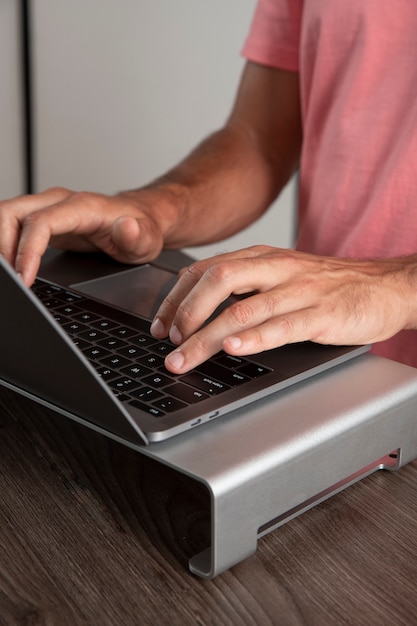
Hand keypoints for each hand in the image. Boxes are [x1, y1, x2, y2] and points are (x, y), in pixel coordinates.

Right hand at [0, 187, 165, 285]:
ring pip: (6, 217)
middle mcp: (60, 202)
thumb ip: (136, 236)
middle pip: (10, 213)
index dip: (27, 251)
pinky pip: (13, 226)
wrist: (142, 220)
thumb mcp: (147, 238)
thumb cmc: (142, 229)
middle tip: (14, 281)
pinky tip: (14, 267)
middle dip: (4, 247)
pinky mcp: (44, 220)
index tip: (25, 279)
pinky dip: (7, 246)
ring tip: (12, 276)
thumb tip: (126, 227)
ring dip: (2, 246)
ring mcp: (49, 209)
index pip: (40, 222)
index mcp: (82, 207)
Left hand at [150, 245, 416, 372]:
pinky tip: (234, 349)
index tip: (159, 324)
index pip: (206, 270)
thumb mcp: (283, 275)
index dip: (177, 297)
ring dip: (207, 336)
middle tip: (167, 341)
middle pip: (218, 280)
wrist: (386, 285)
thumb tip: (202, 309)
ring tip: (184, 357)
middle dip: (185, 312)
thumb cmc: (331, 285)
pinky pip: (284, 325)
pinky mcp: (323, 314)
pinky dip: (255, 338)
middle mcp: (277, 269)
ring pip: (244, 309)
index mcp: (263, 258)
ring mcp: (300, 291)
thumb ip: (247, 286)